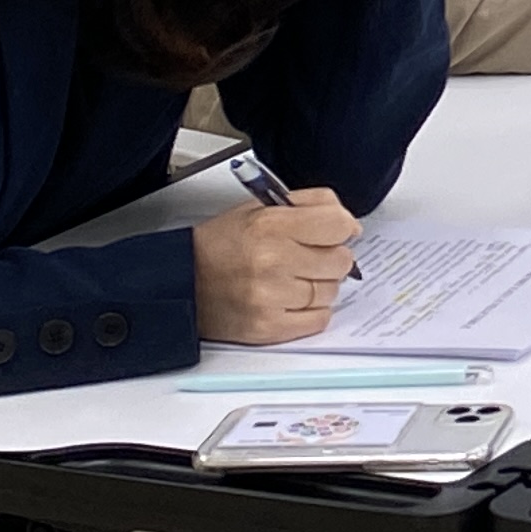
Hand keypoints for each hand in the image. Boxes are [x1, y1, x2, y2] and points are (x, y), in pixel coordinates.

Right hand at [192, 193, 356, 345]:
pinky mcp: (266, 327)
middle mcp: (272, 261)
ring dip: (320, 285)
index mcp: (271, 225)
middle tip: (309, 256)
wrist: (180, 282)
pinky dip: (313, 311)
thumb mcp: (262, 207)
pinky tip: (294, 299)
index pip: (339, 225)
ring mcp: (269, 297)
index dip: (342, 228)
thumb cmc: (221, 244)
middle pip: (340, 261)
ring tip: (294, 278)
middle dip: (331, 257)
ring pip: (331, 292)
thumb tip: (350, 224)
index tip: (334, 232)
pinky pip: (318, 320)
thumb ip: (312, 204)